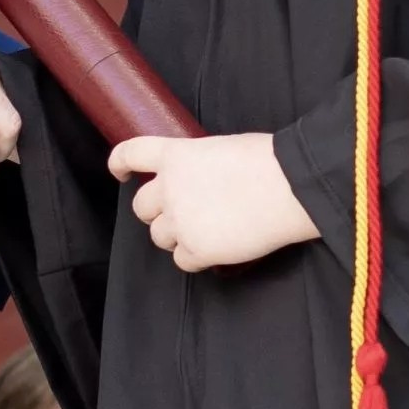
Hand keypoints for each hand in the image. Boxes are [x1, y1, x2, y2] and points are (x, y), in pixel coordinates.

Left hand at [107, 132, 321, 271]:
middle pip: (141, 207)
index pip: (130, 154)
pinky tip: (216, 248)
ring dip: (176, 236)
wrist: (289, 187)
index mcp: (175, 155)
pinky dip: (195, 257)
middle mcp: (169, 189)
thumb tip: (203, 177)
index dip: (119, 164)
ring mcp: (181, 221)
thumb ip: (200, 163)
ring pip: (159, 237)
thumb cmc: (268, 159)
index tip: (120, 173)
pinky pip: (182, 261)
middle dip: (157, 211)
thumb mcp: (223, 147)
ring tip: (205, 231)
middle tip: (182, 212)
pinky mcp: (197, 250)